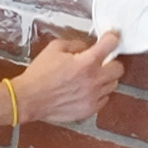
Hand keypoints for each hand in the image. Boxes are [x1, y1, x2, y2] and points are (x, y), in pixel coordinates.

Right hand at [10, 32, 124, 124]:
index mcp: (86, 62)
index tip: (111, 38)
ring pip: (113, 85)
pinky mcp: (89, 110)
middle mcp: (93, 80)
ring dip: (105, 79)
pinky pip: (104, 99)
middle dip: (111, 63)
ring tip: (90, 78)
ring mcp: (93, 97)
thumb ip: (75, 45)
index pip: (111, 45)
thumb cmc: (39, 74)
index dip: (112, 38)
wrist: (29, 99)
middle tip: (101, 63)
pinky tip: (86, 90)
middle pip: (119, 69)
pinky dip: (98, 94)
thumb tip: (87, 47)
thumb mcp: (54, 48)